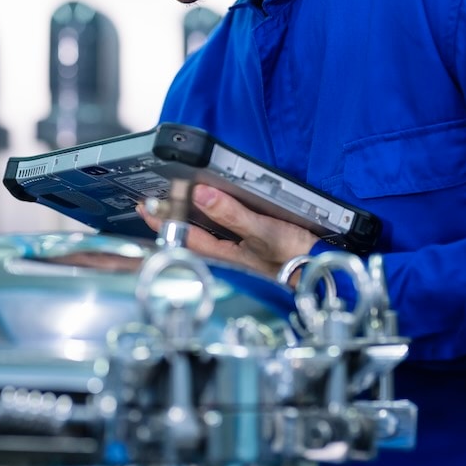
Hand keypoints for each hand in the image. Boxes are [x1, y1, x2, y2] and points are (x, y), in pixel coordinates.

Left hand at [137, 184, 318, 283]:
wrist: (319, 271)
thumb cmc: (294, 257)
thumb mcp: (262, 231)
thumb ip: (231, 214)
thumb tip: (201, 194)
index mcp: (224, 252)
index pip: (184, 235)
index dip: (163, 221)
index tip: (145, 207)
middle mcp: (226, 254)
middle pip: (187, 238)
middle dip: (166, 224)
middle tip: (147, 208)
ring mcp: (236, 253)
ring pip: (200, 239)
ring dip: (182, 225)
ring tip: (165, 210)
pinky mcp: (247, 249)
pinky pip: (215, 237)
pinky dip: (202, 227)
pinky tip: (200, 221)